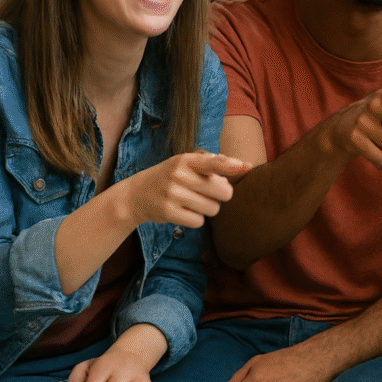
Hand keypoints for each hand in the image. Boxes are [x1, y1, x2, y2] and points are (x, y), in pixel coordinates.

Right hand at [110, 151, 250, 228]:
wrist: (135, 195)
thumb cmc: (171, 177)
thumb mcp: (186, 163)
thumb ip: (213, 162)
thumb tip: (243, 165)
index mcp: (186, 160)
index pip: (213, 162)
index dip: (230, 165)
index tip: (246, 166)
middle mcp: (179, 175)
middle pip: (223, 192)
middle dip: (220, 196)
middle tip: (206, 193)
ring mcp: (172, 194)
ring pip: (213, 209)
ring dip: (208, 208)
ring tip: (192, 202)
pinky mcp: (168, 212)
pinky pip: (199, 221)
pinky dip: (195, 219)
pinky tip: (183, 211)